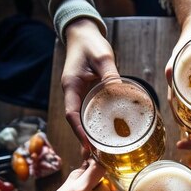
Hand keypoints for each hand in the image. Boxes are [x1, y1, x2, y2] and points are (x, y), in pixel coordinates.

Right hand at [62, 19, 118, 147]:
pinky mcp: (86, 92)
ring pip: (82, 119)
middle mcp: (72, 93)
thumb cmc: (90, 43)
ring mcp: (78, 93)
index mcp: (71, 87)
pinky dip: (95, 124)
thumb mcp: (102, 57)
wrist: (83, 32)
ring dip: (89, 135)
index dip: (80, 133)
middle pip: (76, 122)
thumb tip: (119, 90)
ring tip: (100, 153)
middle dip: (84, 140)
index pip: (72, 115)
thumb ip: (110, 74)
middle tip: (96, 158)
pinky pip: (89, 111)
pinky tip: (105, 134)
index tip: (89, 146)